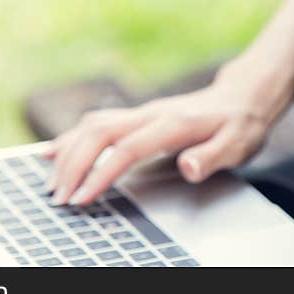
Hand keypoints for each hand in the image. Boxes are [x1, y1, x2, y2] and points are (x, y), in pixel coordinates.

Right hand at [43, 73, 288, 205]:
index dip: (100, 174)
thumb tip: (188, 166)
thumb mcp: (237, 145)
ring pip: (91, 126)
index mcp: (172, 124)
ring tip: (51, 182)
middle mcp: (149, 114)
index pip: (126, 149)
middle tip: (59, 197)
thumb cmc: (240, 125)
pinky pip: (95, 123)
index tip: (82, 198)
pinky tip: (52, 152)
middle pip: (98, 134)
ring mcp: (140, 113)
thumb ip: (211, 157)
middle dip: (73, 165)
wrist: (242, 96)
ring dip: (67, 153)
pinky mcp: (135, 116)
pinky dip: (70, 138)